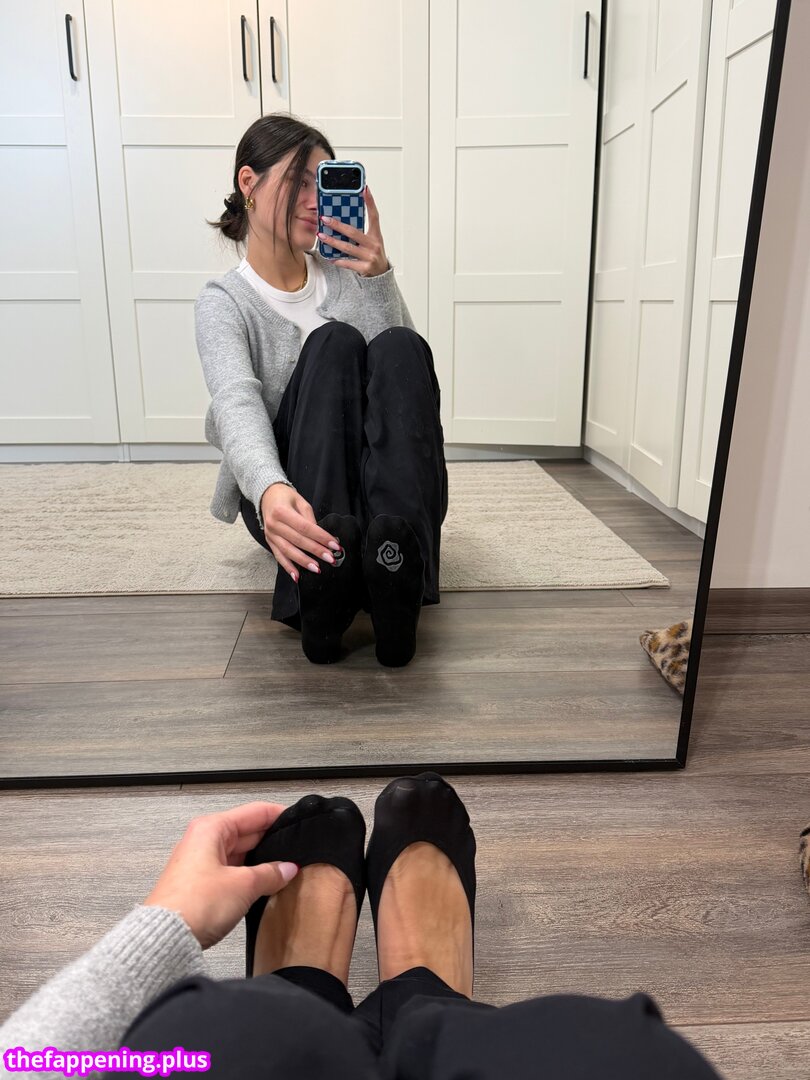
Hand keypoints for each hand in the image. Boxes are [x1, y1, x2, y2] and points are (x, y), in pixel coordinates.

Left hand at [144, 802, 298, 949]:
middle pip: (247, 831)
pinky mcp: (198, 883)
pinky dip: (247, 875)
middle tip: (296, 851)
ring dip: (259, 861)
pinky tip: (263, 885)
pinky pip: (230, 871)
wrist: (165, 939)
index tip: (300, 823)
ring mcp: (200, 862)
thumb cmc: (194, 904)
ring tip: (284, 869)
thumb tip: (287, 869)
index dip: (279, 816)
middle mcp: (203, 839)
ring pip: (239, 853)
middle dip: (271, 842)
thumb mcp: (243, 885)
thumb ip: (270, 874)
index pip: (255, 812)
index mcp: (212, 828)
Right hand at [260, 483, 342, 582]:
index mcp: (282, 511)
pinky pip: (279, 557)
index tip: (334, 545)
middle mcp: (274, 524)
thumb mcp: (301, 501)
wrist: (266, 496)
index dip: (321, 537)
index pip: (305, 527)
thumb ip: (310, 519)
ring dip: (303, 562)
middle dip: (316, 551)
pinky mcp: (269, 542)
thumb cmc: (286, 497)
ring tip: (317, 569)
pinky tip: (297, 576)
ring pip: (288, 551)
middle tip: (330, 558)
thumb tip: (321, 537)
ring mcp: (270, 535)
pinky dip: (288, 568)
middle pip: (298, 540)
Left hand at [318, 186, 389, 276]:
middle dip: (337, 225)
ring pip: (347, 248)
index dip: (370, 202)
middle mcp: (374, 245)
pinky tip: (330, 257)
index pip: (374, 216)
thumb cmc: (374, 254)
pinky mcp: (365, 267)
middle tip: (325, 218)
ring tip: (321, 235)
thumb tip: (343, 221)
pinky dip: (339, 260)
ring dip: (333, 242)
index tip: (364, 190)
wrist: (381, 274)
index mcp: (376, 235)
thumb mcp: (372, 240)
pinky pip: (348, 263)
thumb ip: (361, 231)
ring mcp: (369, 257)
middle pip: (353, 232)